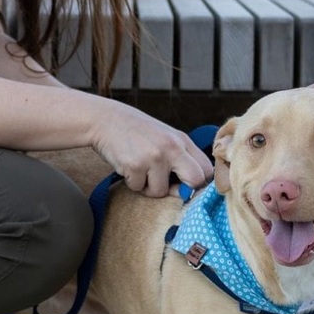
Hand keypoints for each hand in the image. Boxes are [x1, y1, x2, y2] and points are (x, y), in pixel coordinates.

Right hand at [90, 104, 211, 197]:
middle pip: (196, 180)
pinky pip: (138, 188)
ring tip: (140, 169)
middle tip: (168, 185)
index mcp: (182, 140)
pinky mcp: (135, 165)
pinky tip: (128, 166)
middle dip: (183, 190)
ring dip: (148, 187)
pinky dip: (132, 183)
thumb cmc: (138, 132)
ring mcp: (154, 156)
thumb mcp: (165, 138)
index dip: (200, 183)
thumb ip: (180, 161)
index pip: (207, 169)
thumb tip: (186, 193)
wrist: (106, 120)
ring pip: (161, 191)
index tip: (187, 186)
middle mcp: (172, 147)